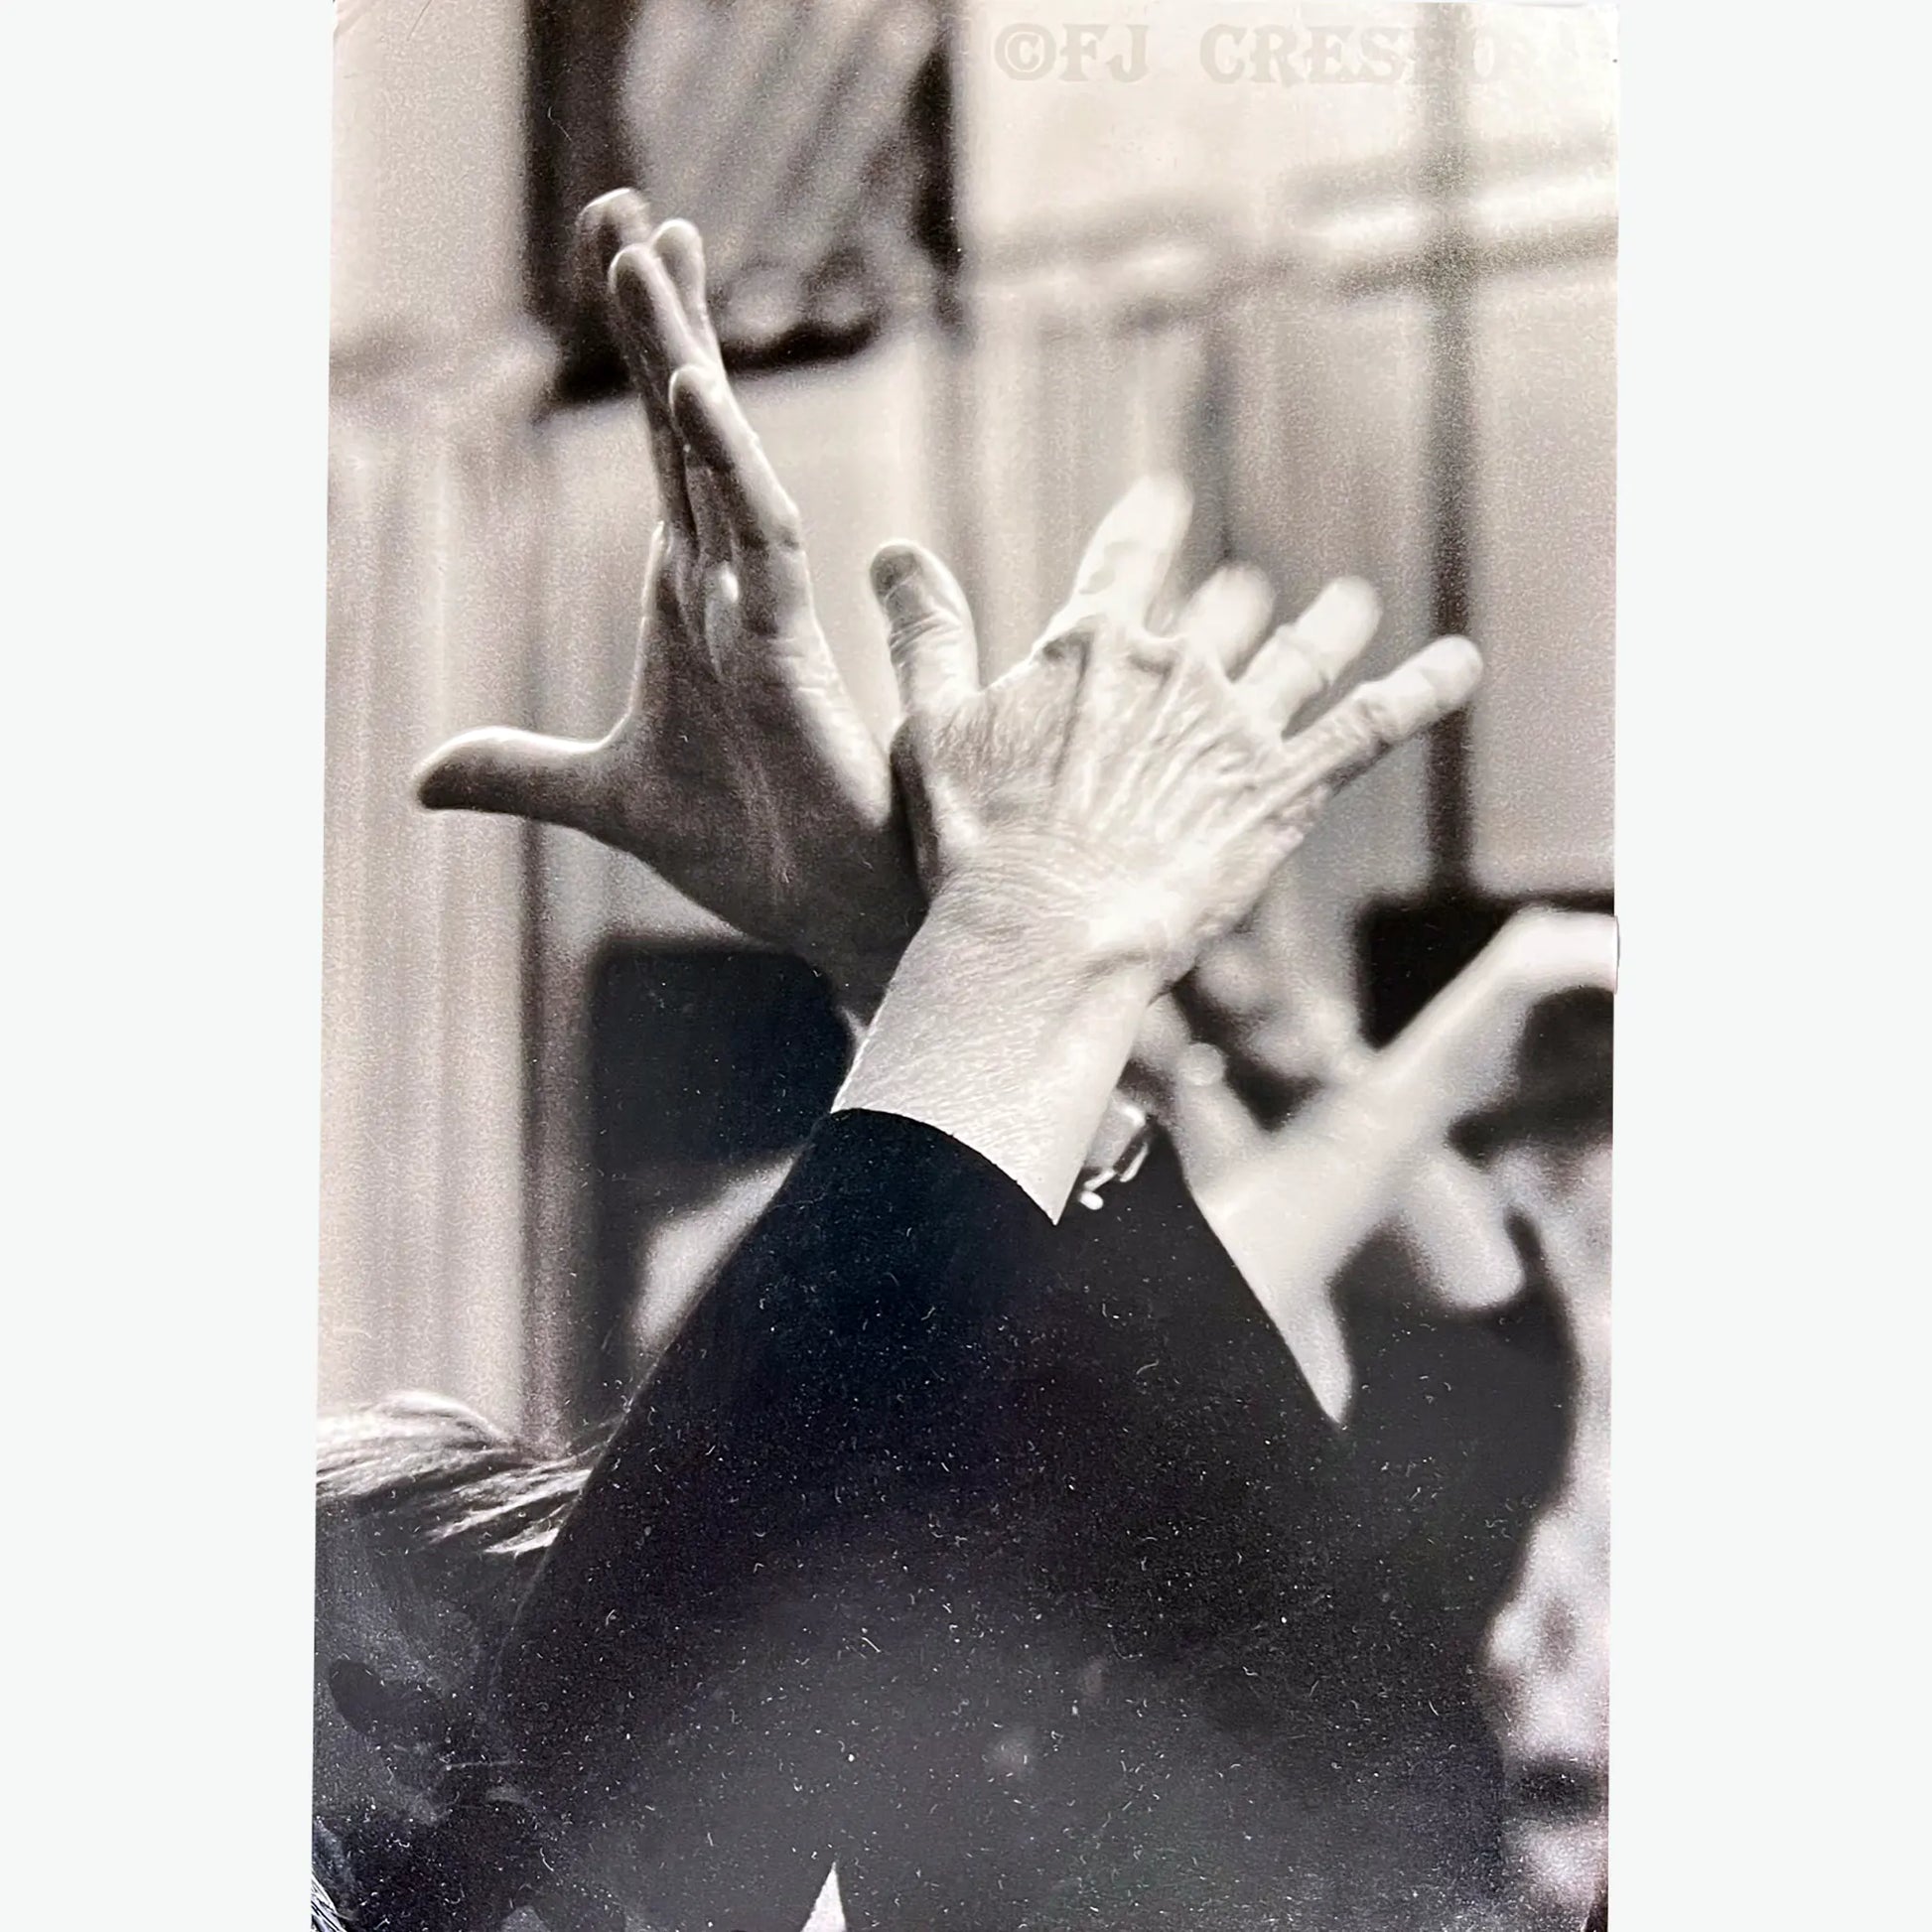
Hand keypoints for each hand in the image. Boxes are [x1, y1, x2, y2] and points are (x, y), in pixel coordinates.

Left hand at [412, 192, 921, 1010]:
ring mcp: (762, 610)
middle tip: (628, 205)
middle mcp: (730, 586)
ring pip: (717, 457)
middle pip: (685, 429)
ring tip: (646, 247)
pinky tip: (688, 392)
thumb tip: (421, 776)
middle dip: (655, 317)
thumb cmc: (749, 848)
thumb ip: (521, 773)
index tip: (623, 258)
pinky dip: (724, 465)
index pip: (659, 456)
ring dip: (679, 353)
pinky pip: (758, 537)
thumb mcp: (606, 801)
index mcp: (693, 601)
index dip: (642, 359)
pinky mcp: (790, 651)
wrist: (825, 917)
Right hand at [873, 476, 1484, 992]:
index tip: (1166, 497)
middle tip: (1244, 597)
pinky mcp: (1286, 790)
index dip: (1147, 523)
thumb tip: (894, 553)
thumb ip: (925, 634)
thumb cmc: (975, 840)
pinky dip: (1422, 690)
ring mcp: (1236, 726)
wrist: (1045, 930)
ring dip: (1328, 627)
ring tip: (1351, 603)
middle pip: (1217, 612)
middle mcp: (1174, 668)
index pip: (1126, 555)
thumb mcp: (931, 726)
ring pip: (1300, 656)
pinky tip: (1463, 661)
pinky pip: (1371, 726)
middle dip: (1230, 605)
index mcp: (1091, 646)